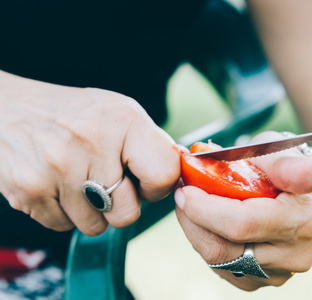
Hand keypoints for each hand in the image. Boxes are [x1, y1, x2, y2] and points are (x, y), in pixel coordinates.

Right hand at [0, 72, 179, 235]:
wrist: (6, 109)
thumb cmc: (71, 114)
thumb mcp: (117, 112)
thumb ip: (150, 144)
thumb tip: (177, 178)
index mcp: (122, 119)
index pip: (164, 174)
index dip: (157, 186)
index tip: (145, 182)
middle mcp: (91, 142)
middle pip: (128, 214)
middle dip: (120, 205)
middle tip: (105, 182)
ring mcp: (58, 168)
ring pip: (95, 226)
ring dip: (90, 210)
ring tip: (76, 179)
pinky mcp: (30, 190)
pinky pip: (63, 226)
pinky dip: (63, 212)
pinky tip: (55, 183)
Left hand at [175, 131, 311, 289]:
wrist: (298, 201)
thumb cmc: (283, 171)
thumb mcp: (282, 155)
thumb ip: (290, 164)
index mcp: (298, 221)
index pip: (241, 224)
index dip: (205, 209)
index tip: (184, 188)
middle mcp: (291, 256)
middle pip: (222, 247)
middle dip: (192, 218)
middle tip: (182, 191)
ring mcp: (274, 274)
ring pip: (216, 259)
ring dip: (195, 228)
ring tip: (192, 201)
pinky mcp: (257, 282)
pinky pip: (219, 266)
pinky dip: (205, 240)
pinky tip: (206, 220)